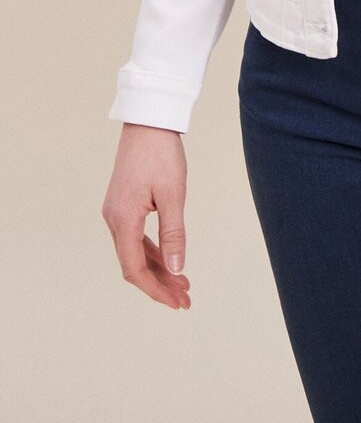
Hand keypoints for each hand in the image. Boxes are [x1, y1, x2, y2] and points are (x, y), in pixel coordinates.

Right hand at [102, 123, 190, 310]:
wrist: (149, 120)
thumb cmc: (161, 154)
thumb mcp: (173, 195)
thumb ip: (174, 234)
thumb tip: (177, 269)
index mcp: (122, 220)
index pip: (134, 269)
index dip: (156, 290)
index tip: (177, 302)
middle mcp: (114, 219)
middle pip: (134, 264)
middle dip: (160, 284)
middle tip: (185, 299)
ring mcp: (117, 211)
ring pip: (135, 251)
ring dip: (158, 268)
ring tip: (183, 284)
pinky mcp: (124, 203)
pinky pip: (136, 236)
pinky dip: (153, 251)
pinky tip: (170, 258)